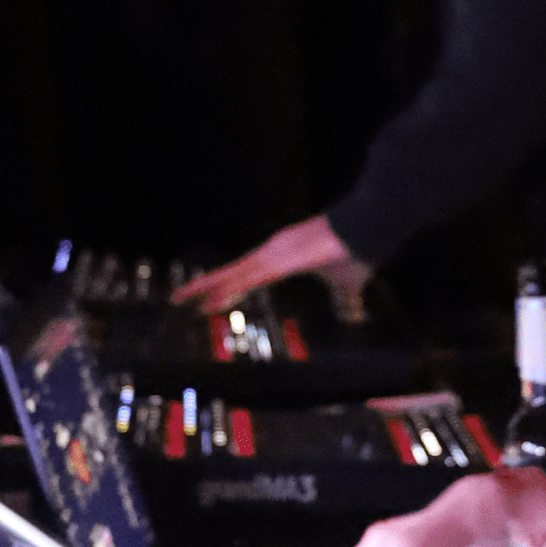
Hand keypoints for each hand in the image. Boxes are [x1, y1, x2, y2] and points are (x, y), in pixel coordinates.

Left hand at [171, 215, 371, 321]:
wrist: (366, 230)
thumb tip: (356, 316)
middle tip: (178, 298)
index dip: (227, 287)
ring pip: (231, 275)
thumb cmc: (354, 252)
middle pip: (231, 274)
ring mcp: (271, 254)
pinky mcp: (276, 258)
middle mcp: (270, 255)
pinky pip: (245, 276)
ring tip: (181, 299)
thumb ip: (347, 301)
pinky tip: (208, 298)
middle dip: (205, 287)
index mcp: (281, 260)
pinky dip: (225, 287)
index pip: (246, 276)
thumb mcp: (347, 286)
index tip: (209, 299)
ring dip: (207, 288)